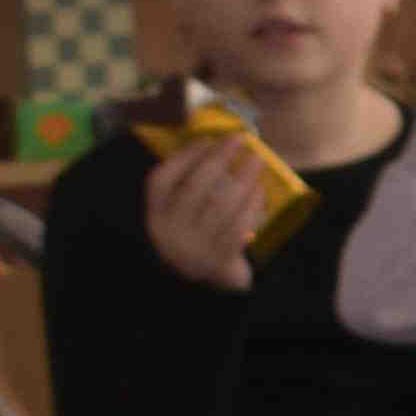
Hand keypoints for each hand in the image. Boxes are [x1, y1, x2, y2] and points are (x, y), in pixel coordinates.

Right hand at [143, 134, 272, 290]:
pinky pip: (239, 226)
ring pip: (222, 206)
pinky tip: (260, 190)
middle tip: (240, 139)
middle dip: (220, 159)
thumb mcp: (180, 211)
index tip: (208, 138)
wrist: (207, 277)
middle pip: (195, 188)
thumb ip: (187, 182)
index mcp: (156, 215)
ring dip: (243, 179)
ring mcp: (195, 248)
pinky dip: (252, 205)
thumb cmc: (196, 230)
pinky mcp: (220, 259)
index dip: (183, 157)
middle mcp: (170, 232)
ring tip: (257, 161)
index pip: (160, 180)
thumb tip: (214, 141)